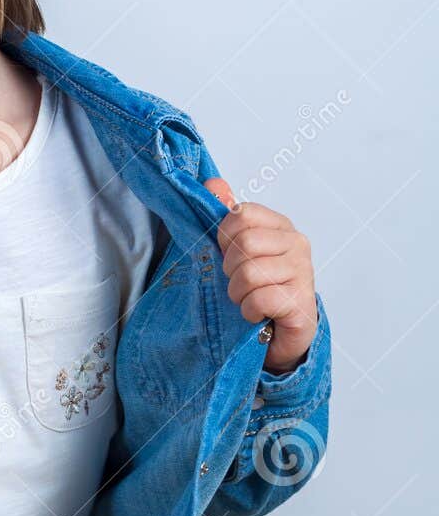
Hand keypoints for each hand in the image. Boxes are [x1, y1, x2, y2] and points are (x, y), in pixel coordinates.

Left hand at [202, 178, 318, 373]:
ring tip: (247, 299)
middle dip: (229, 269)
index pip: (241, 213)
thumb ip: (226, 216)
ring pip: (249, 273)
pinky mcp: (301, 302)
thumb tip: (213, 182)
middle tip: (238, 282)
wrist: (277, 333)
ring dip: (237, 293)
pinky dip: (248, 311)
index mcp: (280, 226)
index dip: (224, 237)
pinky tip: (257, 314)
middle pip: (244, 243)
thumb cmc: (257, 288)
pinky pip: (259, 299)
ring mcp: (303, 272)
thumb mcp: (236, 250)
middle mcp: (296, 244)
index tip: (228, 254)